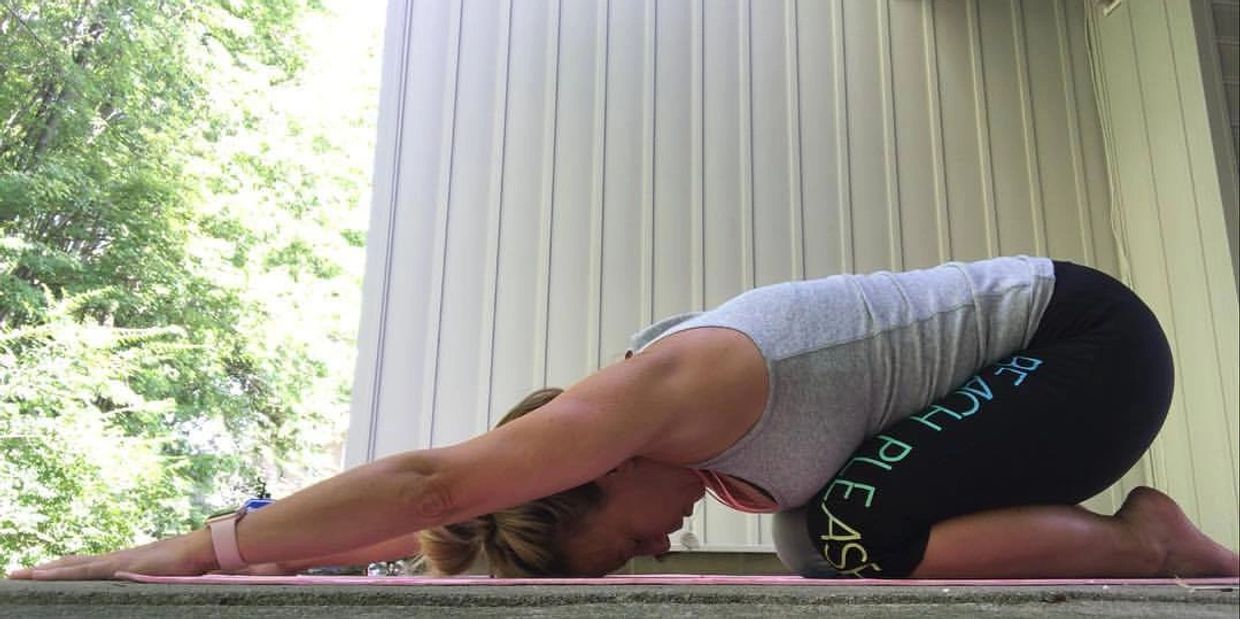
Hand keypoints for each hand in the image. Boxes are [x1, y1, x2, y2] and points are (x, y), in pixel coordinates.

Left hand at [6, 529, 216, 580]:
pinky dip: (61, 573)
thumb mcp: (162, 577)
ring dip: (44, 572)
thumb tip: (142, 585)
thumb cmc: (188, 564)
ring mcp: (115, 561)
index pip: (86, 566)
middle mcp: (114, 559)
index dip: (63, 569)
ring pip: (71, 567)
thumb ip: (148, 580)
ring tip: (20, 575)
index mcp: (123, 563)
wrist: (200, 549)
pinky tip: (43, 576)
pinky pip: (83, 571)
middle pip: (72, 564)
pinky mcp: (119, 565)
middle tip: (17, 575)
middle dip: (45, 570)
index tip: (41, 573)